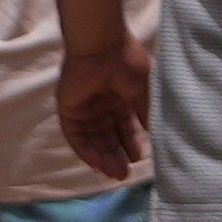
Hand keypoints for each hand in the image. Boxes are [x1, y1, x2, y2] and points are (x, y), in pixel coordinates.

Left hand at [53, 47, 149, 181]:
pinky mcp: (68, 108)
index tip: (139, 160)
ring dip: (103, 157)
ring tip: (115, 173)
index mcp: (120, 98)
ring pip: (92, 139)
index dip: (131, 144)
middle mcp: (101, 104)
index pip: (125, 128)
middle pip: (108, 137)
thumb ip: (146, 112)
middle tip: (124, 175)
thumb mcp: (144, 91)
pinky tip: (96, 163)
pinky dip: (85, 149)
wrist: (103, 46)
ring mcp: (84, 107)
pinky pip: (75, 134)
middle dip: (116, 156)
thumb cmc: (127, 63)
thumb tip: (153, 133)